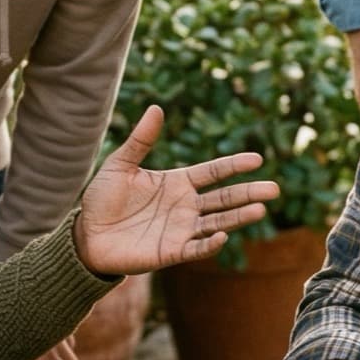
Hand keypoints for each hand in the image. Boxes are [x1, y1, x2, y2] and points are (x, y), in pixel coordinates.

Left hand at [76, 106, 275, 275]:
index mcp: (177, 182)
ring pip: (217, 222)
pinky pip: (195, 248)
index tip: (257, 159)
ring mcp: (180, 230)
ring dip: (238, 217)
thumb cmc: (103, 198)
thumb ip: (140, 140)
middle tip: (274, 189)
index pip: (213, 172)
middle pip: (224, 198)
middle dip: (248, 193)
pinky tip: (222, 235)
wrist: (86, 235)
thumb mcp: (120, 164)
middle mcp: (185, 206)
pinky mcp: (170, 252)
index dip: (234, 165)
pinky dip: (210, 243)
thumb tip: (156, 108)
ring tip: (260, 210)